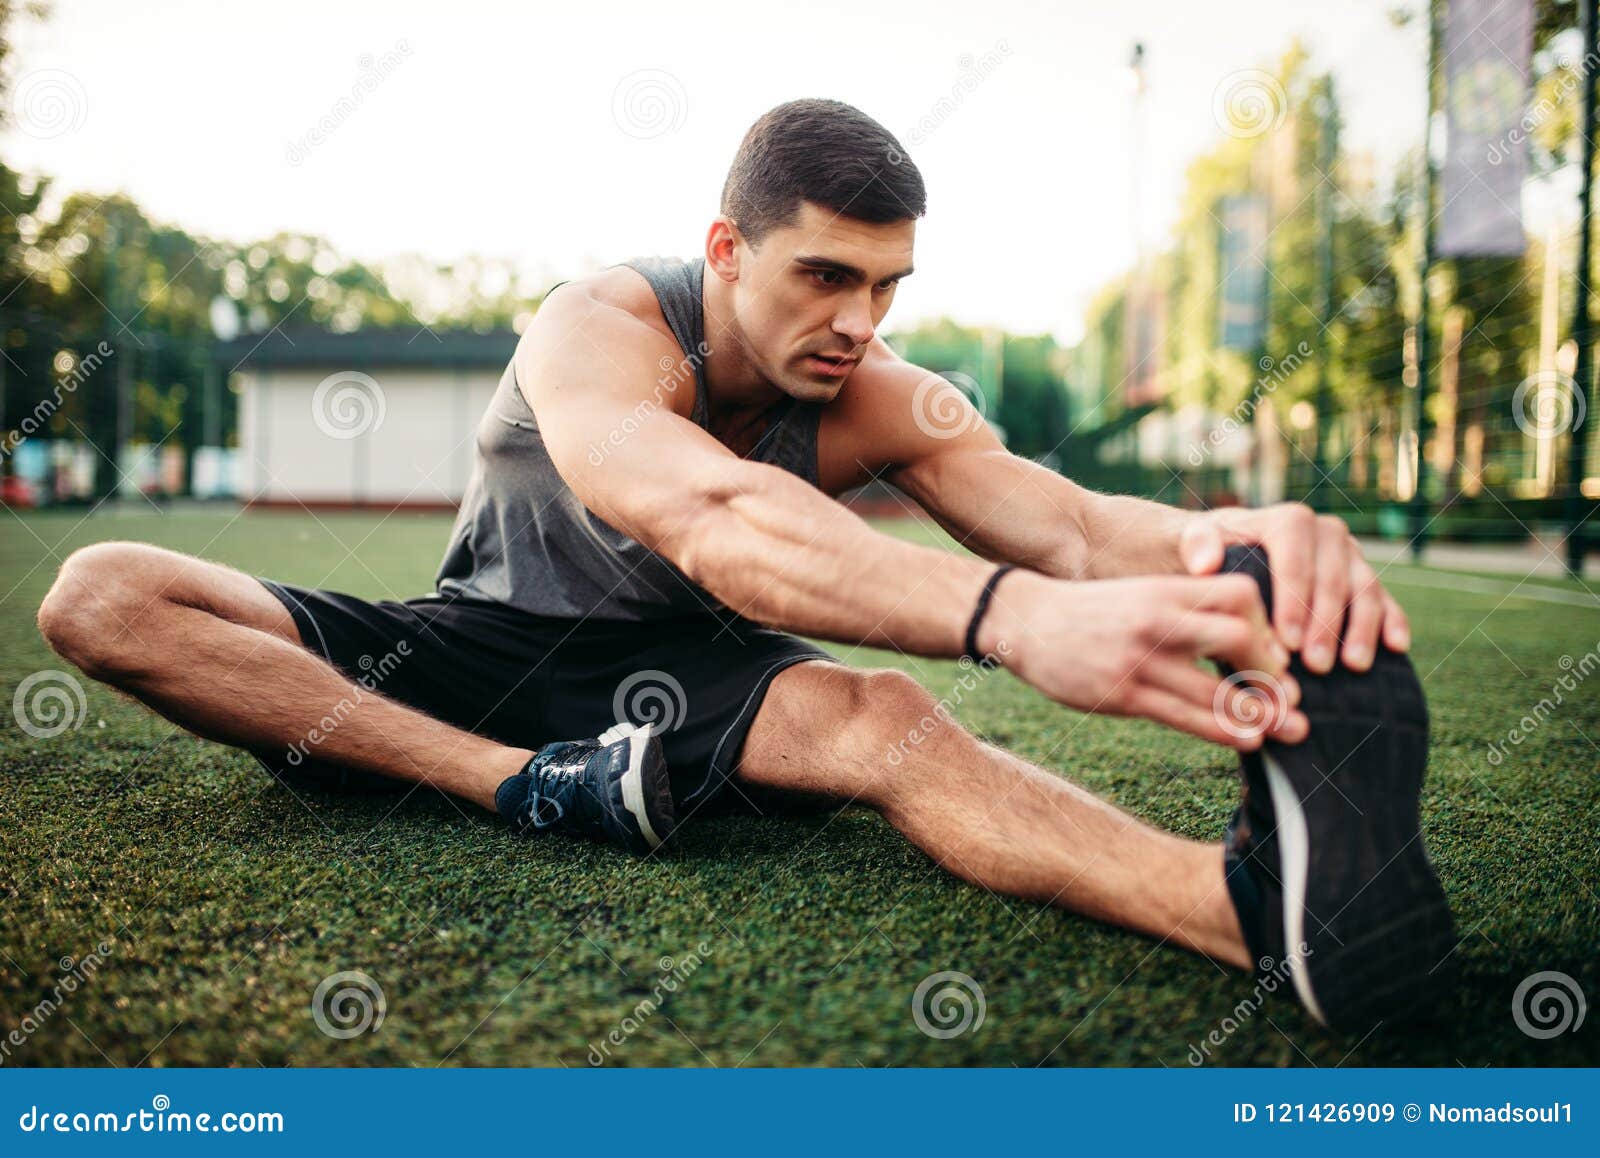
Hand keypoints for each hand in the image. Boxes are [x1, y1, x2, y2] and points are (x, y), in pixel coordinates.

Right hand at [984, 570, 1308, 749]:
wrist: (1025, 620)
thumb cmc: (1091, 611)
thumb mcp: (1140, 594)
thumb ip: (1185, 608)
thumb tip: (1239, 636)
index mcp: (1165, 590)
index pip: (1239, 594)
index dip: (1268, 624)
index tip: (1277, 651)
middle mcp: (1155, 620)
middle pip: (1235, 635)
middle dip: (1270, 668)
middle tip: (1287, 692)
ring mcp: (1137, 659)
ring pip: (1214, 686)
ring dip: (1258, 710)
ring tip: (1284, 726)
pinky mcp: (1122, 695)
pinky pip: (1184, 716)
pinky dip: (1222, 730)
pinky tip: (1246, 739)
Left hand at [1177, 504, 1409, 674]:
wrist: (1233, 554)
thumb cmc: (1213, 553)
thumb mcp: (1196, 543)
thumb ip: (1197, 546)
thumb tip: (1206, 563)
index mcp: (1288, 521)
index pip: (1296, 558)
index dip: (1293, 601)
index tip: (1285, 642)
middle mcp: (1326, 532)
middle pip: (1333, 578)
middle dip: (1325, 624)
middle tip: (1316, 665)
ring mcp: (1350, 555)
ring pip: (1365, 589)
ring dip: (1362, 628)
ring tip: (1354, 666)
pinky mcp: (1366, 577)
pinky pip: (1386, 598)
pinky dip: (1393, 621)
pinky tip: (1395, 647)